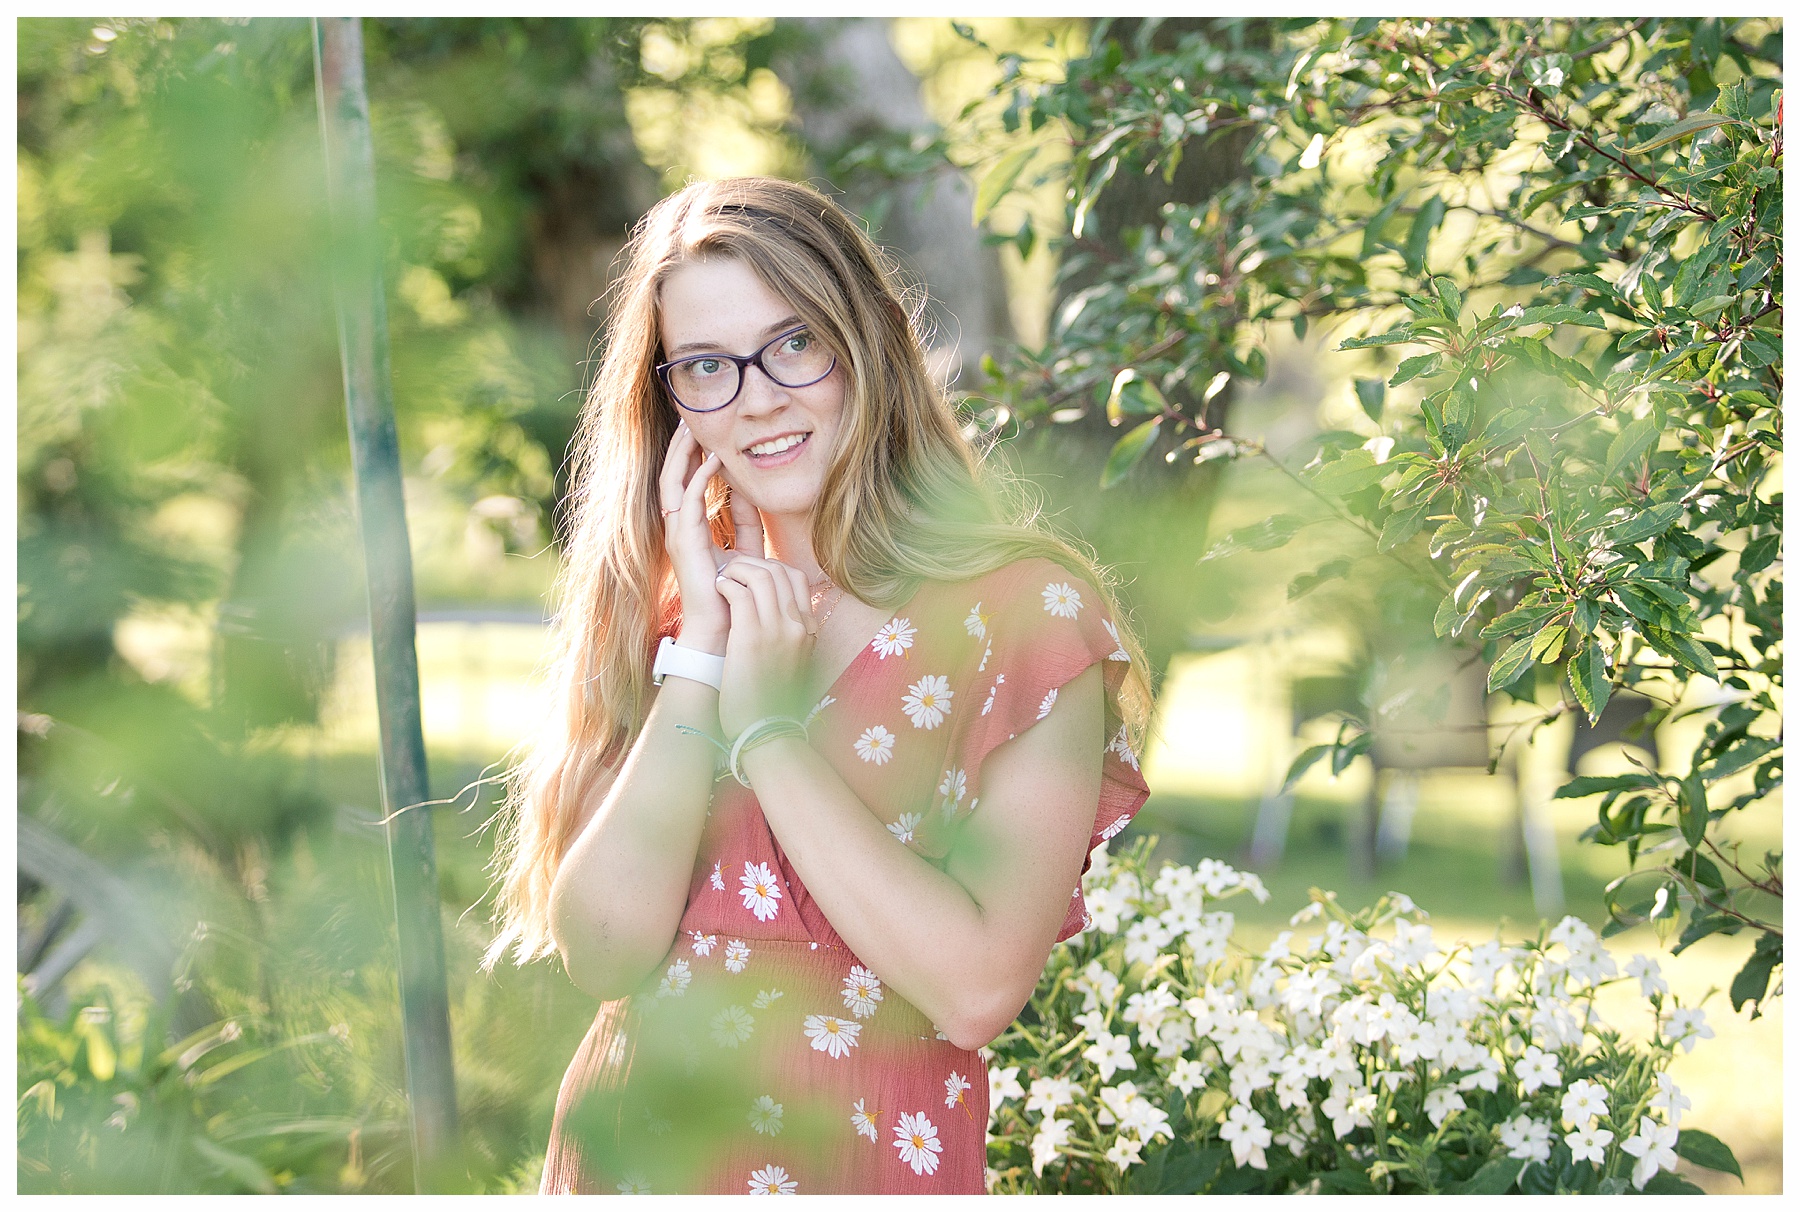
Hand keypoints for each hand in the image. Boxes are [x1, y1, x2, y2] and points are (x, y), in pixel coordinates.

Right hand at [657, 421, 765, 653]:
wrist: (724, 626)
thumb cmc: (735, 593)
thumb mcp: (746, 548)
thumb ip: (745, 520)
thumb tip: (747, 489)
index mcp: (688, 529)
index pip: (683, 483)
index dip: (690, 457)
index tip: (702, 432)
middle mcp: (677, 529)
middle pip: (671, 476)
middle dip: (680, 447)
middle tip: (690, 419)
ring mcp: (676, 535)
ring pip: (672, 483)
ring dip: (684, 454)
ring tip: (695, 429)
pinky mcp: (683, 542)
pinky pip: (687, 501)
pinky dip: (700, 477)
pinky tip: (715, 460)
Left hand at [712, 554, 814, 735]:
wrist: (764, 730)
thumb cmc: (769, 699)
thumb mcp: (791, 661)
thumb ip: (786, 633)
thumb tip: (768, 612)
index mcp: (809, 630)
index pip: (797, 578)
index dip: (770, 567)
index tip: (751, 575)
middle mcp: (798, 626)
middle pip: (778, 570)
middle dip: (750, 563)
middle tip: (731, 572)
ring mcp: (777, 630)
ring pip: (759, 575)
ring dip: (736, 570)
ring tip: (723, 580)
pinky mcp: (751, 637)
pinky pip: (739, 592)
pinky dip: (726, 584)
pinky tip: (719, 591)